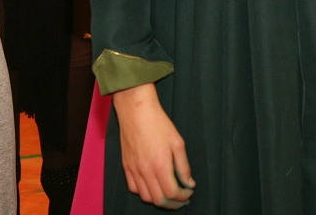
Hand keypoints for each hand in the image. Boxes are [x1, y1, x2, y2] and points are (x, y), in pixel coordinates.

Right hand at [113, 84, 194, 208]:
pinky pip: (133, 187)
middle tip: (182, 199)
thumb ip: (183, 166)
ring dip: (158, 200)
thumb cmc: (158, 123)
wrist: (136, 111)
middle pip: (159, 200)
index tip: (189, 193)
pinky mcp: (126, 166)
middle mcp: (145, 171)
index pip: (172, 193)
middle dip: (173, 203)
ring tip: (168, 194)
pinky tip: (152, 186)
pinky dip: (144, 192)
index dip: (183, 197)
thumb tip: (189, 183)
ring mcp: (134, 170)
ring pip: (145, 197)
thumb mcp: (177, 142)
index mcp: (160, 166)